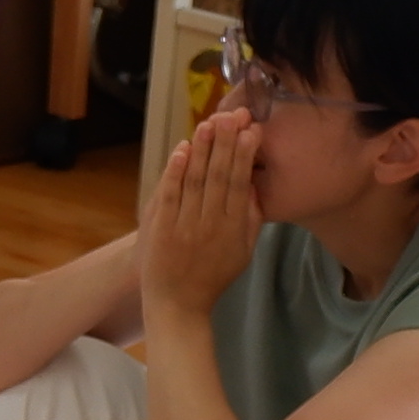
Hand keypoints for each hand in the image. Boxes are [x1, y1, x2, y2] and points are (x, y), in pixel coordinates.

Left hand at [141, 108, 269, 321]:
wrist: (179, 305)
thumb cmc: (214, 276)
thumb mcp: (244, 251)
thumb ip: (252, 219)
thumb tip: (256, 185)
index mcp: (235, 229)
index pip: (242, 184)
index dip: (246, 156)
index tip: (252, 130)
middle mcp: (211, 225)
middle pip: (220, 176)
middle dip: (226, 143)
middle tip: (233, 114)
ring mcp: (185, 226)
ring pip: (196, 180)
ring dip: (203, 149)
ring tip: (210, 123)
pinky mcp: (162, 229)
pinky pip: (170, 195)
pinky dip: (176, 171)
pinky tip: (183, 149)